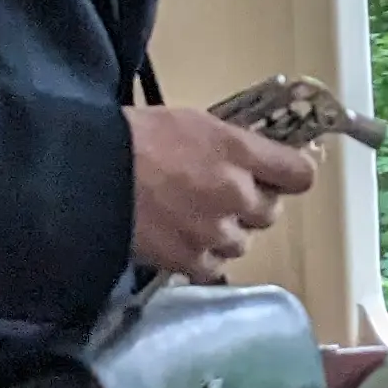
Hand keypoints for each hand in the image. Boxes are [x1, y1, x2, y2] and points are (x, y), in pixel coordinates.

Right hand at [125, 108, 318, 282]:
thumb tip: (250, 157)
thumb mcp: (191, 122)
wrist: (88, 176)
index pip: (299, 173)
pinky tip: (185, 241)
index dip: (292, 175)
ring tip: (199, 220)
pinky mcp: (189, 260)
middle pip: (270, 212)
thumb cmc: (134, 137)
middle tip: (227, 196)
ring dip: (228, 232)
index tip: (280, 175)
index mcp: (238, 151)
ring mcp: (214, 231)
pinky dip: (204, 256)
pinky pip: (215, 266)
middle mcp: (235, 194)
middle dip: (253, 205)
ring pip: (243, 242)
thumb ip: (228, 144)